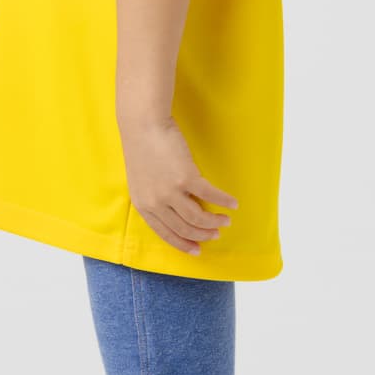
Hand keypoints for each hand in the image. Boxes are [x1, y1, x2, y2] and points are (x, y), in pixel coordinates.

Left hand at [119, 113, 238, 257]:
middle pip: (184, 228)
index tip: (197, 250)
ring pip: (198, 218)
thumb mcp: (141, 181)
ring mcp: (170, 191)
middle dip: (203, 234)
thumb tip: (177, 211)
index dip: (182, 244)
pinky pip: (210, 196)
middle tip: (216, 234)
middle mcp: (156, 203)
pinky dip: (224, 201)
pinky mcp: (186, 177)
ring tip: (226, 220)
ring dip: (215, 221)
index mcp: (143, 206)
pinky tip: (233, 203)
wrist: (143, 124)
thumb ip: (155, 198)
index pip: (165, 233)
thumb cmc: (143, 148)